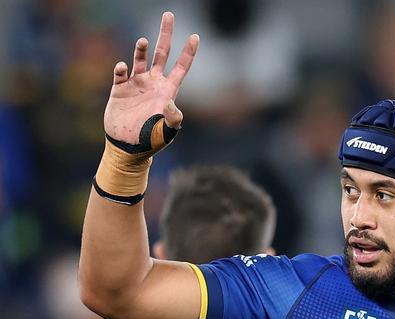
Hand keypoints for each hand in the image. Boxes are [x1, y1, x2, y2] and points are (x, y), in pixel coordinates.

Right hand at [104, 12, 198, 144]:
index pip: (181, 67)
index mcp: (168, 90)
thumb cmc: (152, 141)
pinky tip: (123, 67)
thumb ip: (173, 119)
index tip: (196, 36)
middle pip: (162, 53)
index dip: (188, 52)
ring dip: (140, 49)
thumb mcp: (167, 132)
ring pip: (140, 59)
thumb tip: (172, 105)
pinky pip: (120, 74)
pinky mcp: (119, 90)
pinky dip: (121, 68)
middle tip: (169, 14)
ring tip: (142, 41)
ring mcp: (136, 84)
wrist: (129, 148)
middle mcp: (153, 83)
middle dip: (166, 34)